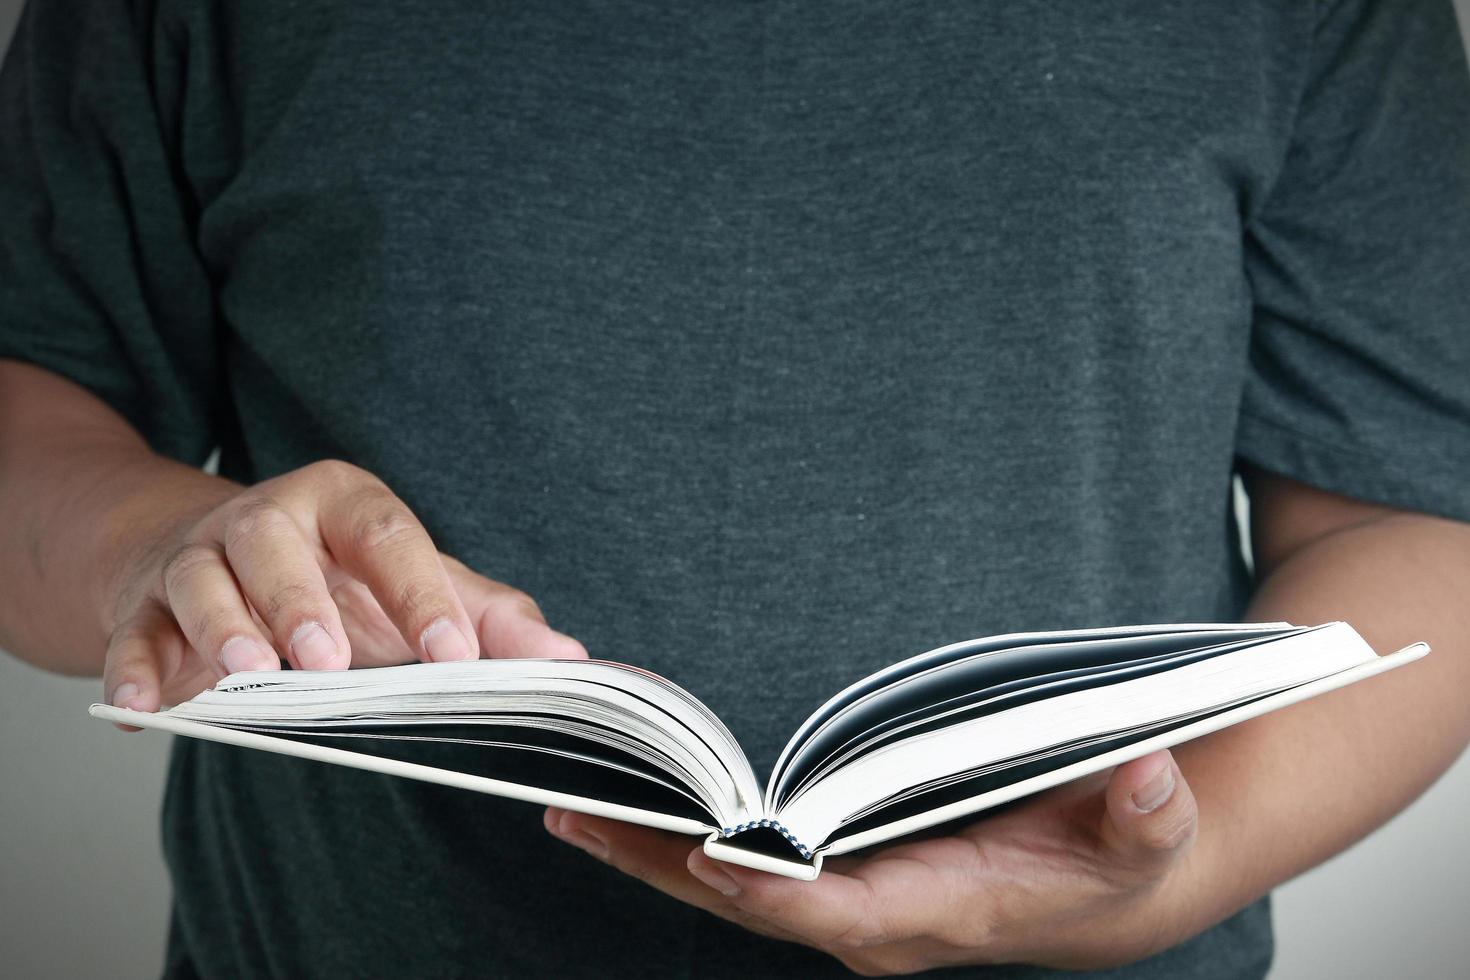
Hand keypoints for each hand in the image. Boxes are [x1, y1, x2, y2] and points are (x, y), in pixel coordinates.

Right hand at [103, 459, 584, 721]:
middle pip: (277, 542)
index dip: (421, 593)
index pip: (388, 536)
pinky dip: (136, 667)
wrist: (227, 560)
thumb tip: (569, 659)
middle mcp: (271, 517)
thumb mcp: (418, 586)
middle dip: (302, 599)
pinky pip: (137, 628)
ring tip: (248, 673)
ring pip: (202, 576)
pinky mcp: (147, 601)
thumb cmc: (342, 580)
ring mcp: (202, 554)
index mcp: (347, 504)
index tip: (453, 653)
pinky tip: (147, 710)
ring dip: (223, 625)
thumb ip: (488, 618)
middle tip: (328, 660)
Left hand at [546, 750, 1202, 974]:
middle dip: (665, 863)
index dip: (776, 891)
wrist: (1106, 887)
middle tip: (579, 812)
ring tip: (571, 806)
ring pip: (732, 888)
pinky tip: (630, 811)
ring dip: (653, 851)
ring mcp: (847, 903)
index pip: (838, 913)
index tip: (715, 852)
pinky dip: (683, 841)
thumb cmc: (1116, 857)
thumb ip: (1145, 816)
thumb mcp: (1146, 834)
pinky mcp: (837, 879)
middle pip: (751, 903)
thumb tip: (1147, 782)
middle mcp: (874, 921)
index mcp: (937, 914)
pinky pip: (746, 868)